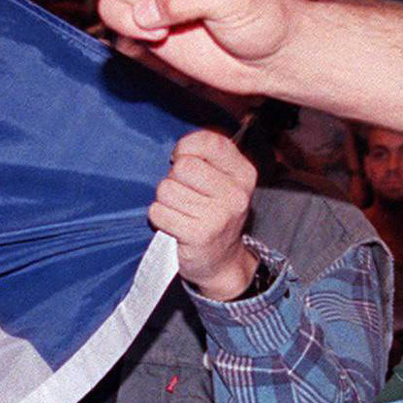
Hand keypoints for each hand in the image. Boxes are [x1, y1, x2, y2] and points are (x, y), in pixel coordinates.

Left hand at [152, 129, 259, 298]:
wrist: (222, 261)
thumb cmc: (214, 214)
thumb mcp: (223, 182)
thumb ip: (206, 158)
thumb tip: (179, 152)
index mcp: (244, 174)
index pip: (210, 142)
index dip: (187, 147)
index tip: (183, 160)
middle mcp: (236, 194)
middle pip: (183, 166)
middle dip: (175, 179)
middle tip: (185, 195)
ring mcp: (219, 216)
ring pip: (166, 189)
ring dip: (166, 201)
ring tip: (182, 212)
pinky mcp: (199, 234)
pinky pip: (159, 212)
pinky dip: (160, 219)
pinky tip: (175, 225)